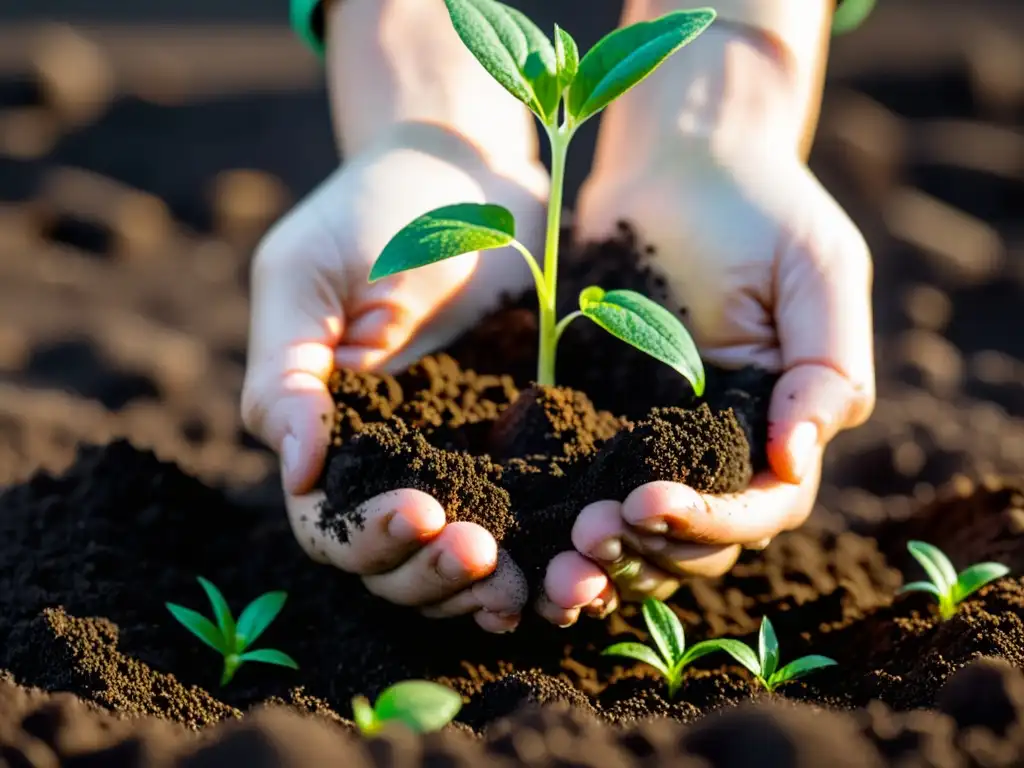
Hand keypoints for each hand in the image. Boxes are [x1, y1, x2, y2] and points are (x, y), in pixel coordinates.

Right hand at [242, 123, 548, 631]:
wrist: (468, 171)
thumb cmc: (373, 211)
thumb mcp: (306, 273)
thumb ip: (286, 370)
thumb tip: (297, 470)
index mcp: (329, 434)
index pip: (329, 522)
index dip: (366, 537)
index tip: (421, 514)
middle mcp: (391, 462)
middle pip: (394, 562)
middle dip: (432, 572)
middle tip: (482, 554)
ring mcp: (458, 459)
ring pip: (457, 559)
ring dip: (484, 586)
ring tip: (530, 586)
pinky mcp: (523, 447)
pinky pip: (527, 520)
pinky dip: (542, 557)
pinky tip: (570, 572)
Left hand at [535, 140, 874, 626]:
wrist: (681, 156)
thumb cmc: (762, 206)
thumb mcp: (818, 275)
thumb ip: (825, 371)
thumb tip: (793, 461)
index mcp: (779, 422)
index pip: (765, 505)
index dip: (715, 522)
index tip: (652, 502)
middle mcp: (719, 443)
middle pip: (701, 537)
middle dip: (652, 547)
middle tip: (593, 533)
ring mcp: (654, 434)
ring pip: (641, 528)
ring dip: (609, 548)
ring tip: (565, 541)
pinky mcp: (597, 413)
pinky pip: (584, 481)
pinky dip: (566, 514)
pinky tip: (536, 523)